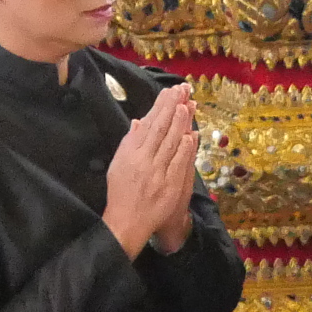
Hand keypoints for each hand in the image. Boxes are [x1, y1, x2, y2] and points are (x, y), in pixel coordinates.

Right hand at [104, 85, 199, 256]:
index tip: (170, 92)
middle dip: (173, 108)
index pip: (149, 125)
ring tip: (189, 105)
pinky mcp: (170, 186)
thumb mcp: (119, 164)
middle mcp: (144, 160)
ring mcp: (158, 173)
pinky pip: (179, 164)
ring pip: (171, 144)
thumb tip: (140, 121)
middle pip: (161, 130)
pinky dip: (186, 149)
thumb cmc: (122, 191)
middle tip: (183, 90)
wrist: (127, 222)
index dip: (160, 107)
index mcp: (130, 153)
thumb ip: (130, 142)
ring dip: (181, 124)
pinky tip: (192, 135)